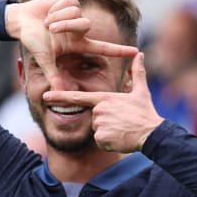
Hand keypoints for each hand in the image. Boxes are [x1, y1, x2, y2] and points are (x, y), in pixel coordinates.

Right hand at [7, 0, 136, 90]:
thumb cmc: (33, 41)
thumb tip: (59, 92)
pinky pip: (70, 3)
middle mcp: (79, 30)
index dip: (119, 50)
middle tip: (51, 29)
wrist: (22, 22)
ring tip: (47, 22)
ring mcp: (76, 15)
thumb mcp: (44, 60)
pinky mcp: (69, 2)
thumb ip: (54, 75)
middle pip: (85, 25)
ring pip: (77, 13)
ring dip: (59, 17)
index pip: (103, 48)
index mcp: (77, 44)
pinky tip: (48, 11)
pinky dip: (56, 8)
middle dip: (66, 26)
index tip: (136, 52)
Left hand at [42, 52, 162, 152]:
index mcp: (104, 98)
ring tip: (121, 129)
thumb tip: (140, 54)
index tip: (45, 96)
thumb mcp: (141, 91)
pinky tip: (119, 138)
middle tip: (121, 122)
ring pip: (97, 130)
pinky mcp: (100, 138)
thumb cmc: (145, 113)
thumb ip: (137, 73)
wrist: (151, 133)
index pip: (78, 97)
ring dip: (108, 132)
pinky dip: (109, 142)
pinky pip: (100, 141)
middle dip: (105, 122)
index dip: (60, 96)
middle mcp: (99, 110)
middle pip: (93, 117)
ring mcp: (99, 124)